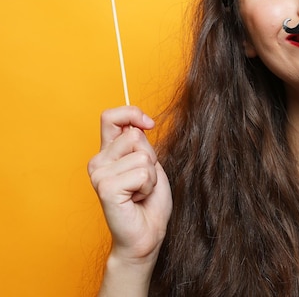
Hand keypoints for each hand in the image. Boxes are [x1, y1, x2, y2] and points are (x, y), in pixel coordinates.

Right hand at [88, 106, 172, 266]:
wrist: (146, 234)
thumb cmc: (149, 201)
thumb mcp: (148, 163)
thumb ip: (139, 142)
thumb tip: (139, 124)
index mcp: (107, 152)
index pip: (110, 117)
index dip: (132, 113)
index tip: (148, 124)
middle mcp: (98, 161)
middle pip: (134, 135)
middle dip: (150, 157)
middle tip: (143, 180)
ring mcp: (99, 175)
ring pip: (143, 156)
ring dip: (151, 176)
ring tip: (140, 191)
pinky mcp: (106, 188)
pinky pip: (142, 173)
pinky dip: (148, 186)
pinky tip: (136, 199)